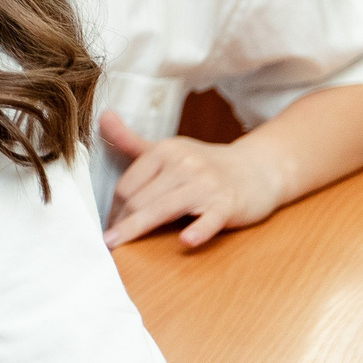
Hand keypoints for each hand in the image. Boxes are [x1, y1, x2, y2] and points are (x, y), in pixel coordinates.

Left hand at [101, 112, 281, 248]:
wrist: (259, 170)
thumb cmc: (205, 164)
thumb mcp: (168, 149)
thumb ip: (132, 141)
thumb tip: (103, 116)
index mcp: (165, 151)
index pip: (127, 185)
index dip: (113, 208)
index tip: (108, 224)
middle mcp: (184, 164)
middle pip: (140, 199)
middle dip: (121, 222)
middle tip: (109, 241)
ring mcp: (207, 184)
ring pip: (163, 209)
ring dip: (137, 229)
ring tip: (118, 246)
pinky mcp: (228, 204)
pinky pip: (210, 219)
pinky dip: (198, 230)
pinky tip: (186, 240)